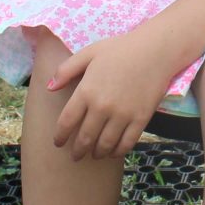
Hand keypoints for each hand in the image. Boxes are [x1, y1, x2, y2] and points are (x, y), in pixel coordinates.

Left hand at [48, 33, 175, 160]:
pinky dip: (118, 151)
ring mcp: (123, 114)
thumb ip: (66, 70)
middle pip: (85, 137)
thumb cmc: (121, 49)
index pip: (67, 122)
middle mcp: (102, 106)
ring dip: (97, 153)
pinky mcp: (140, 118)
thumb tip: (49, 87)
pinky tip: (114, 152)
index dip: (60, 136)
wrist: (155, 49)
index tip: (58, 143)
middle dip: (78, 150)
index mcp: (86, 91)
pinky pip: (127, 142)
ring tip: (95, 155)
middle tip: (76, 156)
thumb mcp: (89, 53)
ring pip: (105, 144)